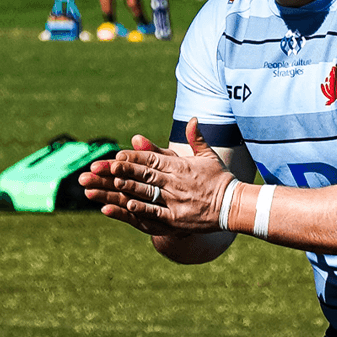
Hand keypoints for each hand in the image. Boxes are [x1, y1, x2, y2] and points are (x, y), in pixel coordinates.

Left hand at [80, 119, 235, 235]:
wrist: (234, 205)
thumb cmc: (220, 179)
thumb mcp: (209, 155)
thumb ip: (197, 137)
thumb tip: (193, 118)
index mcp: (181, 166)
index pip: (152, 159)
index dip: (133, 157)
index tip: (116, 155)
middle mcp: (176, 182)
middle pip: (144, 174)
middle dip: (122, 171)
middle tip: (103, 168)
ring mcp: (176, 200)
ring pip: (147, 192)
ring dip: (127, 188)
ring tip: (109, 184)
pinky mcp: (178, 218)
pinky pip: (156, 213)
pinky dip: (141, 208)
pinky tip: (126, 205)